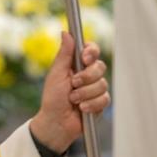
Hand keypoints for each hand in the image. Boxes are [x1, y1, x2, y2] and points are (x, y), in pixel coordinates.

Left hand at [30, 32, 109, 153]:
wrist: (56, 123)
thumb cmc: (52, 98)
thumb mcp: (56, 74)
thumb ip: (64, 54)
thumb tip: (65, 32)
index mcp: (77, 64)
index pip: (91, 50)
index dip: (91, 52)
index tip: (85, 58)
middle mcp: (88, 74)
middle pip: (100, 66)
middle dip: (86, 77)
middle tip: (73, 84)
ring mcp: (95, 88)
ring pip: (102, 84)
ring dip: (85, 93)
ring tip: (73, 100)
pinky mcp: (100, 102)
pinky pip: (104, 98)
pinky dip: (91, 104)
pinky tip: (82, 109)